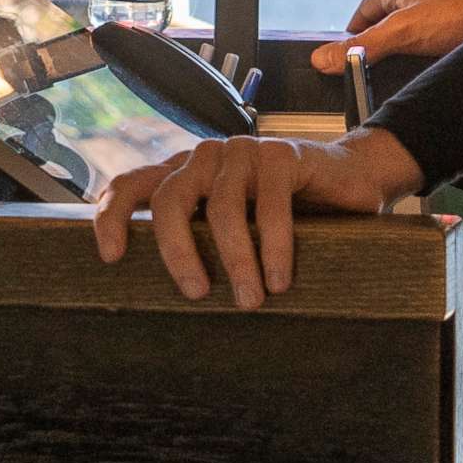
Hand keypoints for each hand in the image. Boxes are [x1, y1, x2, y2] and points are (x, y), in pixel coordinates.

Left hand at [91, 129, 425, 308]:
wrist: (351, 183)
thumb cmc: (286, 218)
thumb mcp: (237, 231)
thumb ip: (203, 246)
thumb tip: (165, 310)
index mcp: (183, 173)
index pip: (132, 185)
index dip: (112, 216)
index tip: (111, 258)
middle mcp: (206, 157)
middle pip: (170, 200)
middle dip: (178, 252)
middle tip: (196, 293)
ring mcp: (243, 151)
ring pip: (223, 208)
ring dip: (236, 261)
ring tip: (251, 300)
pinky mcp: (282, 155)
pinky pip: (271, 205)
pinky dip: (274, 247)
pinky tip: (280, 280)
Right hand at [308, 0, 462, 74]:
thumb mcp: (403, 32)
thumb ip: (364, 46)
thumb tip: (324, 57)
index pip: (366, 7)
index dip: (353, 29)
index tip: (344, 49)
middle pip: (392, 18)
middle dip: (380, 40)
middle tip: (371, 63)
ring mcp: (447, 8)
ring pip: (418, 29)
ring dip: (410, 47)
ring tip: (403, 68)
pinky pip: (442, 39)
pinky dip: (434, 53)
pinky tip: (438, 66)